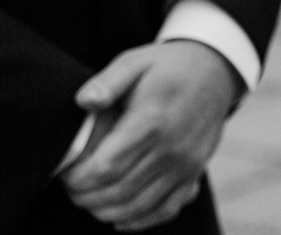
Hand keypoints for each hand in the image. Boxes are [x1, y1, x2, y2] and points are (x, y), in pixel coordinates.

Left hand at [62, 40, 239, 230]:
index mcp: (152, 121)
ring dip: (106, 211)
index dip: (77, 179)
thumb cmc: (167, 66)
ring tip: (88, 199)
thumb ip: (108, 82)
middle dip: (85, 197)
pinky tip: (118, 218)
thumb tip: (83, 101)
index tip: (64, 172)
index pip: (105, 168)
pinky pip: (166, 209)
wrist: (216, 71)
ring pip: (138, 206)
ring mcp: (187, 164)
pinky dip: (139, 221)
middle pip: (117, 192)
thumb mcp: (135, 62)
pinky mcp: (195, 173)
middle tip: (71, 188)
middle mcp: (172, 148)